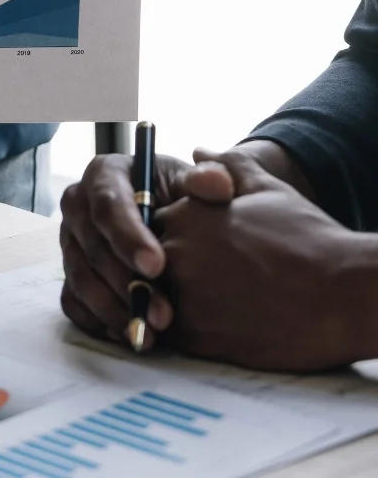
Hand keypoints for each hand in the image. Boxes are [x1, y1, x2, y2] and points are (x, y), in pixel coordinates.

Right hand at [58, 152, 193, 348]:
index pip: (108, 205)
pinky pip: (74, 301)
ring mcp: (71, 243)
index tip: (157, 267)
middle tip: (162, 314)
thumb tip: (215, 184)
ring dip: (114, 310)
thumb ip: (210, 180)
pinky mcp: (71, 274)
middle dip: (126, 284)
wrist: (172, 219)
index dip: (129, 237)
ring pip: (80, 279)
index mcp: (103, 175)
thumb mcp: (196, 183)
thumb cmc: (182, 197)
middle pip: (92, 247)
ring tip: (149, 334)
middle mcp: (78, 208)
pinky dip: (98, 321)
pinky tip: (129, 335)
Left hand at [157, 150, 363, 370]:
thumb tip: (198, 151)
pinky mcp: (195, 335)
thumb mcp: (268, 190)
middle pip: (142, 264)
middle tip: (200, 282)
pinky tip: (209, 327)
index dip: (166, 239)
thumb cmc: (310, 239)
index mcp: (184, 215)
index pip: (146, 226)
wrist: (344, 292)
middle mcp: (173, 252)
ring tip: (206, 305)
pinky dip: (177, 332)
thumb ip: (227, 167)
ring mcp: (181, 295)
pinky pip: (165, 334)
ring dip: (164, 302)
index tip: (195, 250)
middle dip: (159, 272)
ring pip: (150, 300)